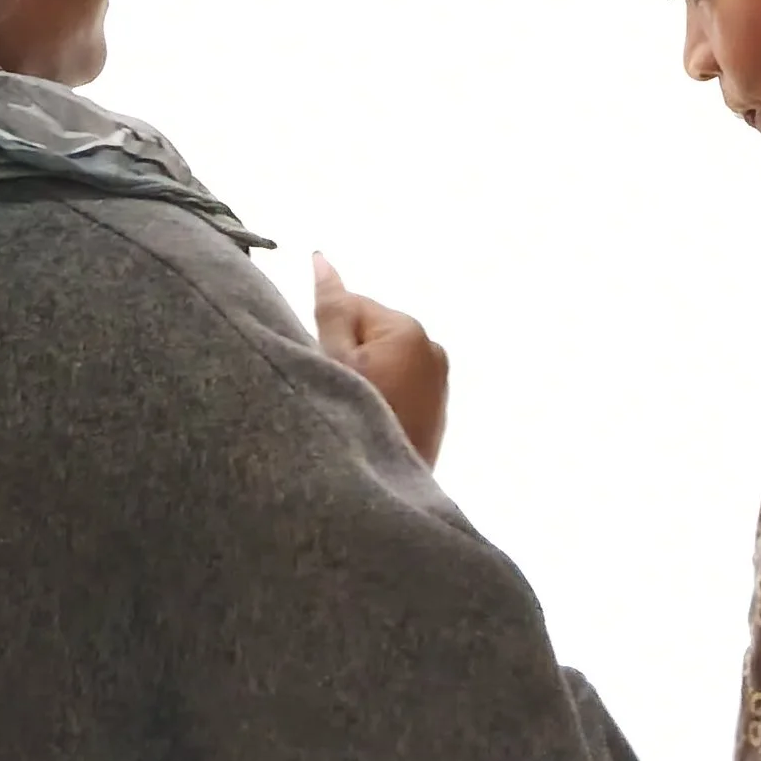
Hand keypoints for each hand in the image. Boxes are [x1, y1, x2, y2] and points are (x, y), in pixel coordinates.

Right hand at [312, 252, 449, 468]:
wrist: (381, 501)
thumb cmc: (351, 420)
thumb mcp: (331, 360)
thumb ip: (330, 308)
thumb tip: (322, 258)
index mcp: (409, 330)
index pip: (352, 306)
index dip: (327, 335)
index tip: (320, 368)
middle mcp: (433, 348)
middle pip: (370, 334)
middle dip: (348, 356)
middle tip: (333, 395)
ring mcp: (440, 381)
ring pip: (384, 361)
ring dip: (365, 377)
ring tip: (351, 413)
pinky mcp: (439, 410)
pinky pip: (401, 386)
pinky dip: (383, 395)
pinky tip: (370, 422)